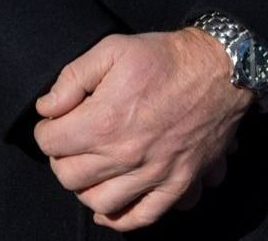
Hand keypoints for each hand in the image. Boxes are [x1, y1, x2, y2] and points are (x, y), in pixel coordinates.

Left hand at [33, 30, 251, 230]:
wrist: (221, 69)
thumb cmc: (166, 57)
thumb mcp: (112, 49)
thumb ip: (72, 77)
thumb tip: (46, 107)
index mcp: (104, 121)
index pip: (50, 143)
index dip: (46, 130)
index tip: (54, 122)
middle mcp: (125, 154)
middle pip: (69, 176)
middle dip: (62, 159)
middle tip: (71, 143)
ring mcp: (153, 173)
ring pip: (99, 202)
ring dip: (86, 188)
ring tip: (90, 169)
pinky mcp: (178, 183)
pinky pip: (143, 216)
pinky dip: (121, 219)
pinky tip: (109, 207)